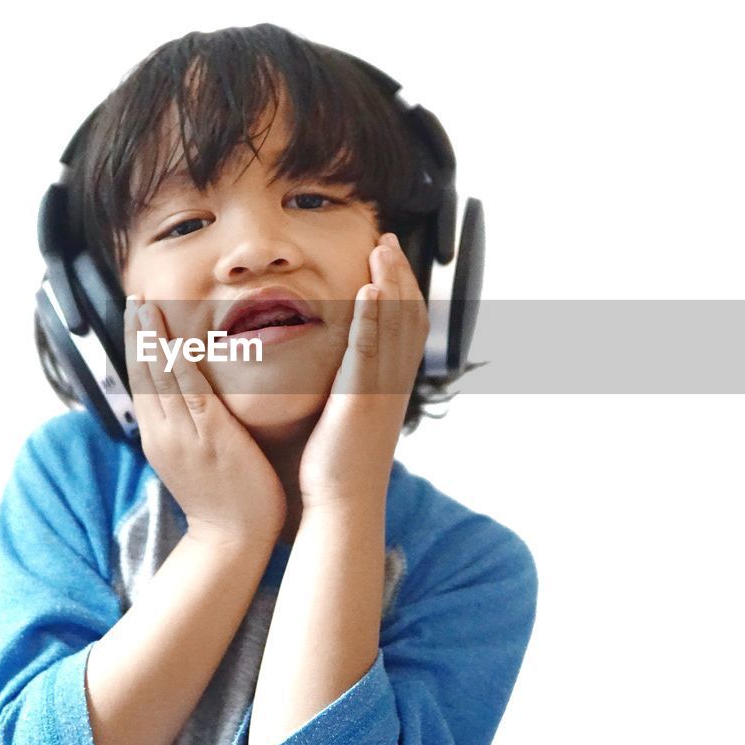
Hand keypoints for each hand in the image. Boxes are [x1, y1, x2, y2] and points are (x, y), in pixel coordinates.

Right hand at [124, 294, 286, 549]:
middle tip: (135, 299)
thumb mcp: (193, 459)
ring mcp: (183, 435)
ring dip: (154, 340)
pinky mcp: (210, 437)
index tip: (135, 316)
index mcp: (157, 436)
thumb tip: (187, 404)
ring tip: (148, 308)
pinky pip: (191, 393)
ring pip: (161, 378)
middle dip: (138, 334)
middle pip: (143, 373)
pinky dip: (181, 365)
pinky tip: (176, 342)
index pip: (141, 382)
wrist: (232, 538)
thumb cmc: (223, 498)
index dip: (136, 347)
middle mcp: (162, 432)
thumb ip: (187, 429)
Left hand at [298, 232, 428, 508]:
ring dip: (390, 282)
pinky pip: (369, 349)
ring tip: (381, 249)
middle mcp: (393, 383)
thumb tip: (342, 373)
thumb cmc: (337, 467)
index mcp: (391, 386)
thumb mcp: (349, 418)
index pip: (406, 326)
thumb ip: (351, 389)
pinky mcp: (360, 399)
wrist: (341, 504)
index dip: (401, 289)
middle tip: (387, 240)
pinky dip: (372, 316)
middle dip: (399, 274)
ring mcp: (380, 390)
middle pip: (408, 316)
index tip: (388, 257)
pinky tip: (367, 289)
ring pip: (394, 325)